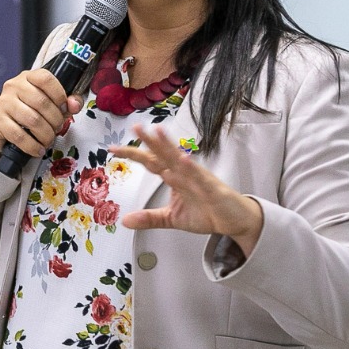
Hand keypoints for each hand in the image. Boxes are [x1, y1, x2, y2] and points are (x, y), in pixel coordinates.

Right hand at [0, 69, 83, 160]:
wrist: (4, 128)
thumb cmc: (30, 112)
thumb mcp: (51, 103)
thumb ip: (68, 102)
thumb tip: (74, 104)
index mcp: (28, 77)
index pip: (46, 78)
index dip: (60, 94)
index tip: (64, 108)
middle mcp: (13, 86)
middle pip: (41, 102)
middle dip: (55, 120)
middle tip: (57, 128)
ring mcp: (3, 103)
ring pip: (32, 120)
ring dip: (46, 135)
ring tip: (48, 140)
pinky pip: (19, 135)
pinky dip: (32, 146)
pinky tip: (38, 149)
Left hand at [112, 124, 263, 254]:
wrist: (235, 221)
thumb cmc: (207, 213)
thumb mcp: (172, 218)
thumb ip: (150, 218)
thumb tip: (125, 221)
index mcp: (174, 177)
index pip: (151, 162)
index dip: (133, 154)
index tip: (112, 148)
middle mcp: (185, 173)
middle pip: (163, 154)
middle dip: (149, 141)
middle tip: (135, 127)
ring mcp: (199, 179)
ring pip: (180, 161)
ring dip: (169, 147)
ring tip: (156, 132)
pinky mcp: (213, 189)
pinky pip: (200, 178)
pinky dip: (191, 169)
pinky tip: (182, 160)